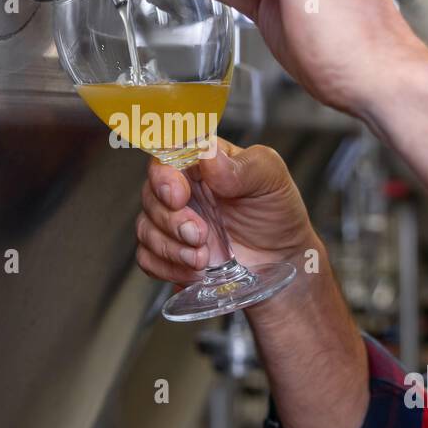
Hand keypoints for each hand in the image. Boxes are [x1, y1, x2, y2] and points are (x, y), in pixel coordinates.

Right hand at [134, 138, 316, 284]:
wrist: (282, 263)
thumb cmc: (278, 214)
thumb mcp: (272, 179)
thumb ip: (243, 165)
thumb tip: (209, 156)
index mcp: (202, 163)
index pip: (166, 156)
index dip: (164, 175)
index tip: (178, 195)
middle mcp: (183, 190)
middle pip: (150, 194)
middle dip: (171, 219)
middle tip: (200, 235)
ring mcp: (174, 222)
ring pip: (145, 227)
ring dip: (170, 246)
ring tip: (203, 258)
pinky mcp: (171, 253)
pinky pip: (147, 257)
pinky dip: (167, 267)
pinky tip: (194, 272)